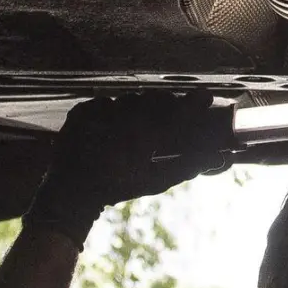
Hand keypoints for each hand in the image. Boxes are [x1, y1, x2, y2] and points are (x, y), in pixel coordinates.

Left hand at [24, 91, 227, 244]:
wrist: (70, 191)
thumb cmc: (117, 187)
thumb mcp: (155, 181)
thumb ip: (187, 166)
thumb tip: (218, 159)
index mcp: (145, 134)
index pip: (177, 112)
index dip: (193, 102)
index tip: (205, 96)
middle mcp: (123, 117)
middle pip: (154, 100)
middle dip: (167, 103)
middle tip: (172, 111)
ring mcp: (100, 111)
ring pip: (130, 99)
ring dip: (140, 107)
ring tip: (142, 120)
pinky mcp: (83, 110)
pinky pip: (105, 102)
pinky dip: (113, 111)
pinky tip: (114, 125)